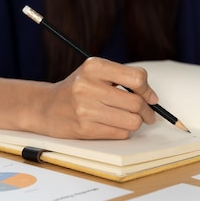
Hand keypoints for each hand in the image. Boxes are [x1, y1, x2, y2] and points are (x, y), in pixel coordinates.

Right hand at [38, 57, 157, 138]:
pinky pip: (120, 133)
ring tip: (129, 119)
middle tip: (147, 114)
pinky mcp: (85, 129)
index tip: (150, 97)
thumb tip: (153, 98)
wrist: (46, 107)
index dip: (147, 90)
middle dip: (147, 111)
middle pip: (136, 103)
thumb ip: (125, 78)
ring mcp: (85, 109)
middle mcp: (88, 86)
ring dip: (136, 122)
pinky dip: (123, 131)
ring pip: (132, 121)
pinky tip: (114, 124)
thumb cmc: (79, 89)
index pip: (137, 78)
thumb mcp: (97, 73)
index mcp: (94, 67)